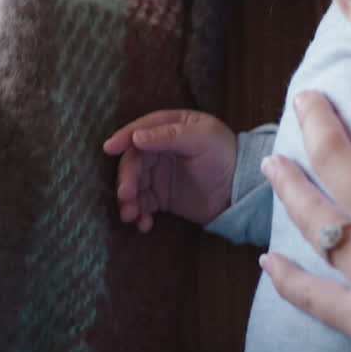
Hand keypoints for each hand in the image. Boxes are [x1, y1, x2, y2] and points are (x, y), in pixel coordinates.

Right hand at [103, 109, 236, 230]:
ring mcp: (159, 173)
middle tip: (125, 195)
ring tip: (131, 215)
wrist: (241, 192)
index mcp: (170, 127)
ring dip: (129, 200)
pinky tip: (144, 224)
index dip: (123, 138)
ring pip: (134, 184)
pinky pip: (143, 204)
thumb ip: (169, 135)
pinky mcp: (162, 197)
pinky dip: (140, 214)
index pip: (140, 130)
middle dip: (127, 178)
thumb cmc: (225, 156)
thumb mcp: (202, 139)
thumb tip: (137, 137)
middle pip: (134, 161)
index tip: (109, 148)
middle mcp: (160, 149)